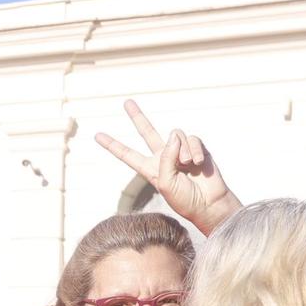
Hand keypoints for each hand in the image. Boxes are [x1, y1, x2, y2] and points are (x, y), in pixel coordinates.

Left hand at [94, 99, 239, 234]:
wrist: (208, 203)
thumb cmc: (184, 199)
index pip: (128, 155)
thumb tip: (173, 136)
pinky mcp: (196, 148)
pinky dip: (194, 150)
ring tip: (188, 166)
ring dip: (181, 151)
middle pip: (147, 132)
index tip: (97, 135)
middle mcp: (163, 157)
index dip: (113, 145)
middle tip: (126, 102)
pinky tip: (198, 163)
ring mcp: (179, 151)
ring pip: (174, 135)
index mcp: (150, 169)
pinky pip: (191, 139)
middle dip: (137, 117)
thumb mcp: (165, 183)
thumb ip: (165, 158)